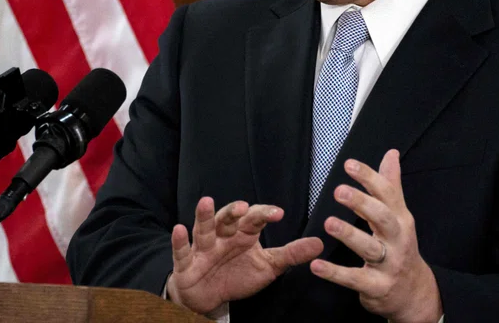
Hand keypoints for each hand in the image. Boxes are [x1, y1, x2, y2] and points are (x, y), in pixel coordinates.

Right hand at [167, 196, 323, 314]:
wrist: (208, 296)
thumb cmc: (238, 275)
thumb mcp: (268, 266)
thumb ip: (291, 254)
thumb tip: (319, 243)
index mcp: (243, 233)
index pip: (254, 219)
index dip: (264, 215)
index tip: (278, 214)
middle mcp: (223, 235)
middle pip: (228, 218)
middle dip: (234, 212)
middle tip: (244, 207)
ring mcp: (203, 247)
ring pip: (204, 228)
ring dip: (205, 215)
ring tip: (206, 202)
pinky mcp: (186, 262)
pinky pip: (182, 251)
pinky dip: (179, 241)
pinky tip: (179, 229)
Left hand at [310, 149, 442, 322]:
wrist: (414, 293)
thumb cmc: (400, 247)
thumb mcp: (399, 216)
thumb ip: (391, 186)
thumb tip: (391, 153)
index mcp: (400, 219)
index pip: (387, 193)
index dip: (369, 177)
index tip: (349, 164)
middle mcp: (398, 239)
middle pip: (383, 218)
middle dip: (362, 203)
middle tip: (339, 191)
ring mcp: (389, 264)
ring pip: (370, 248)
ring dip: (349, 235)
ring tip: (328, 222)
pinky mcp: (377, 287)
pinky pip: (355, 279)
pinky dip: (335, 274)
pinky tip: (316, 265)